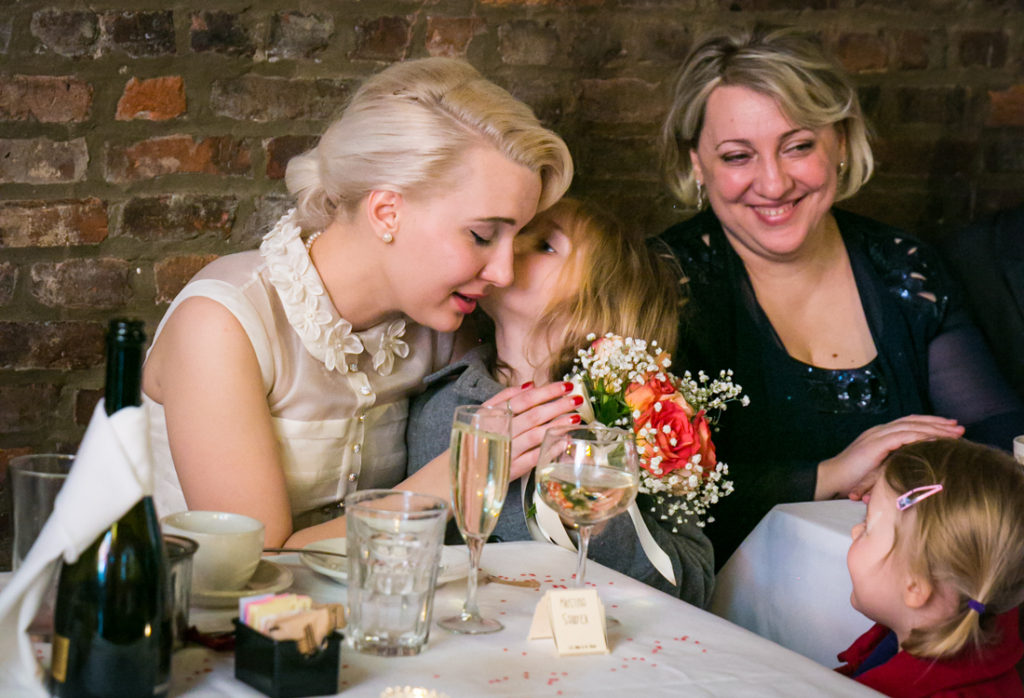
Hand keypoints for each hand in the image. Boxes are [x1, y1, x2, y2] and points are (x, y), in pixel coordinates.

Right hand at [483, 381, 582, 480]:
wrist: (461, 469)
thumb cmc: (476, 437)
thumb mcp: (484, 413)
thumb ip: (505, 397)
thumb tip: (530, 385)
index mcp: (494, 415)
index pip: (525, 399)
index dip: (547, 391)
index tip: (566, 385)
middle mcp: (501, 431)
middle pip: (534, 415)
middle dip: (558, 406)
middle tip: (577, 399)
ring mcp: (507, 451)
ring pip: (537, 435)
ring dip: (558, 425)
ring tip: (576, 418)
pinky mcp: (512, 469)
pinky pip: (535, 458)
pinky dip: (551, 448)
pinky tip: (565, 440)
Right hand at [815, 415, 964, 500]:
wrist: (831, 479)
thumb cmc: (852, 480)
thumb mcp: (878, 470)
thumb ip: (894, 465)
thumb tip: (915, 471)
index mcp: (880, 436)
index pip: (909, 424)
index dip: (930, 424)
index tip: (950, 429)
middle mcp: (880, 431)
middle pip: (914, 421)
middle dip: (938, 423)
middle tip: (960, 427)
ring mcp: (877, 435)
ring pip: (912, 426)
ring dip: (935, 428)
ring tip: (954, 433)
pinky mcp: (875, 443)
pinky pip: (904, 436)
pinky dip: (922, 436)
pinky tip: (937, 439)